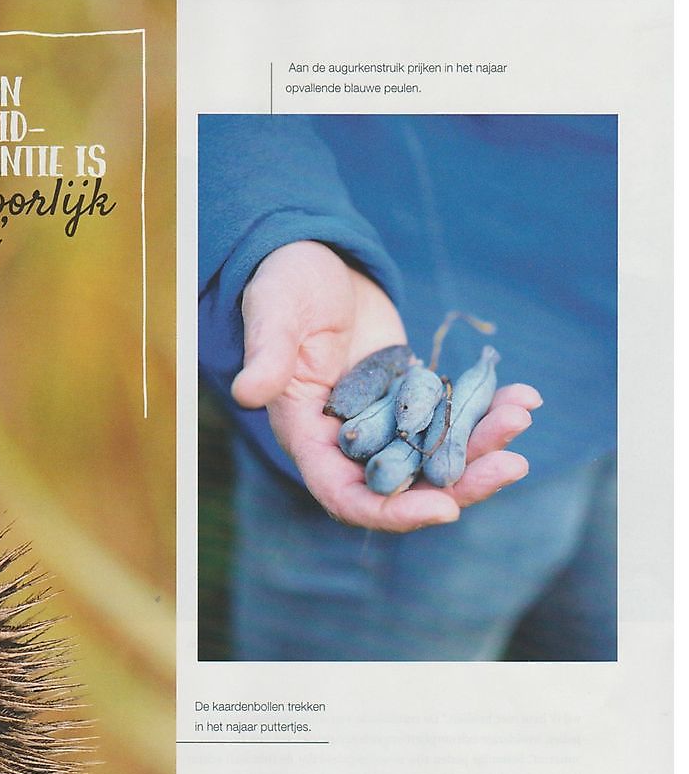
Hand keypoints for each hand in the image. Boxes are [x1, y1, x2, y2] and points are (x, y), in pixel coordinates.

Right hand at [231, 241, 538, 531]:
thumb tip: (248, 391)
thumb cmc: (283, 287)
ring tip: (521, 415)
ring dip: (484, 446)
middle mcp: (350, 444)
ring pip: (439, 456)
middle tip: (512, 463)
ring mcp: (386, 424)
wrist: (315, 261)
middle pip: (407, 487)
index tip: (445, 510)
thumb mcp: (273, 316)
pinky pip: (455, 419)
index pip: (348, 497)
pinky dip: (489, 412)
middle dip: (461, 482)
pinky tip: (525, 394)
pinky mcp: (415, 400)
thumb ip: (267, 356)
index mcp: (309, 439)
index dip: (394, 511)